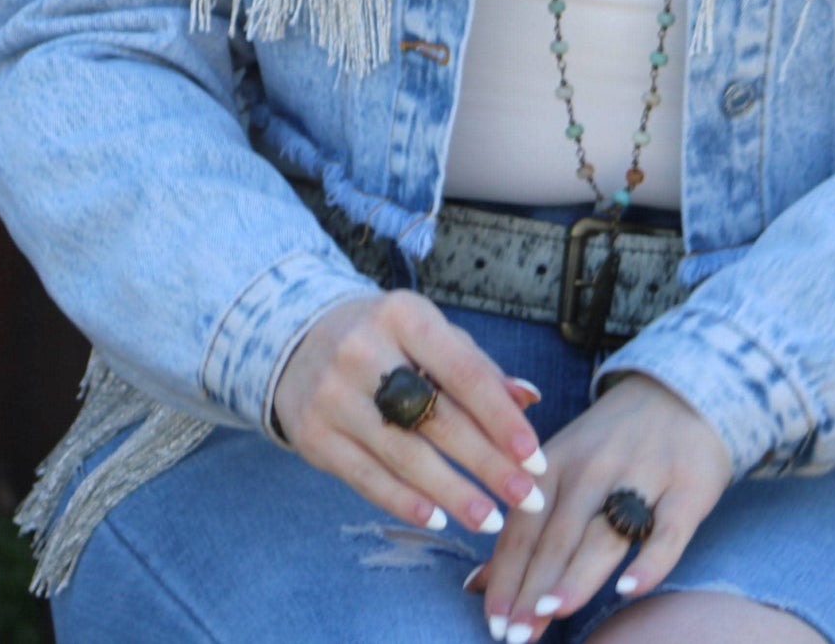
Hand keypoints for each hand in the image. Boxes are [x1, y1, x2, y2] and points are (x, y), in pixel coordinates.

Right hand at [273, 289, 548, 535]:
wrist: (300, 340)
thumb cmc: (387, 339)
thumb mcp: (429, 333)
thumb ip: (478, 367)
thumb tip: (529, 399)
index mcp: (403, 314)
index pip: (463, 373)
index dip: (502, 419)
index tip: (534, 458)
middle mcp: (364, 351)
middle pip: (437, 419)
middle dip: (488, 464)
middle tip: (527, 499)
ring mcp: (333, 395)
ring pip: (404, 456)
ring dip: (453, 494)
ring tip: (491, 519)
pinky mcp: (312, 435)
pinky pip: (367, 478)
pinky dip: (405, 502)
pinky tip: (438, 519)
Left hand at [466, 371, 731, 640]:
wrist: (682, 391)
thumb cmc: (611, 445)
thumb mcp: (561, 466)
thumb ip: (523, 524)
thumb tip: (476, 585)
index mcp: (557, 462)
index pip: (523, 528)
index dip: (505, 575)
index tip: (493, 620)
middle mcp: (594, 467)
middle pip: (557, 536)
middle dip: (533, 588)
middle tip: (514, 636)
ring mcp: (642, 475)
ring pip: (604, 534)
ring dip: (575, 576)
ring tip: (550, 613)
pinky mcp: (687, 487)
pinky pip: (667, 531)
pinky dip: (649, 561)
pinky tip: (628, 590)